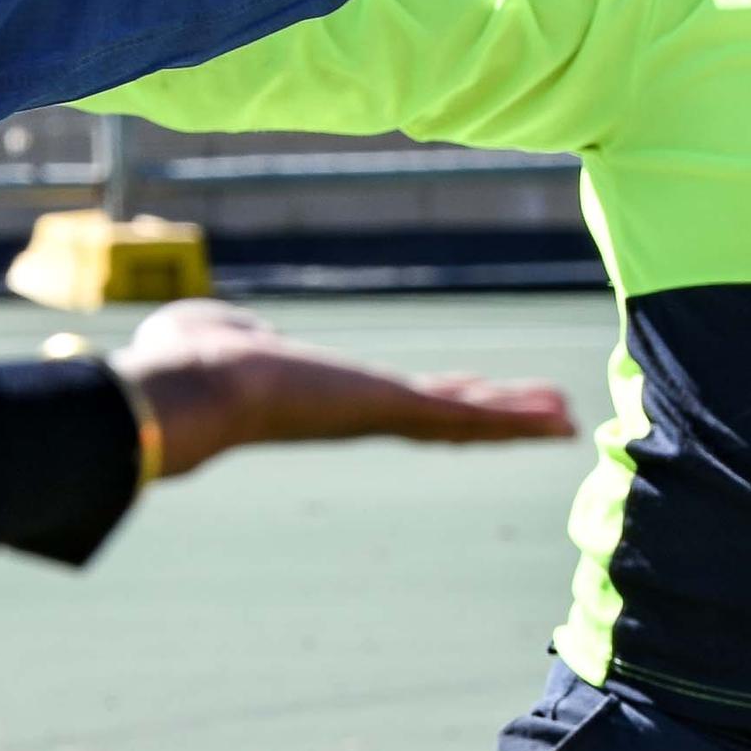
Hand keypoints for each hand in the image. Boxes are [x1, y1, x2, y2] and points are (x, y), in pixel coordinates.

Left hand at [105, 299, 575, 481]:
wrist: (190, 391)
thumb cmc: (184, 362)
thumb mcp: (218, 330)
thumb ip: (238, 329)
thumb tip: (233, 328)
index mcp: (326, 398)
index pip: (397, 401)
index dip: (439, 397)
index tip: (467, 392)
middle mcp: (361, 416)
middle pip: (444, 418)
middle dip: (492, 415)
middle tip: (540, 416)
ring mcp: (381, 416)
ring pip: (465, 421)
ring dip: (517, 419)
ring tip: (566, 418)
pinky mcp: (393, 410)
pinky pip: (468, 418)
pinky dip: (515, 420)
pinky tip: (556, 418)